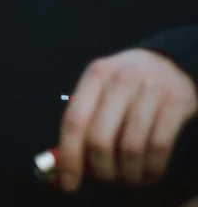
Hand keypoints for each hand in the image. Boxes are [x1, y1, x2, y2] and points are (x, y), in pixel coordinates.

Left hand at [58, 48, 197, 192]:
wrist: (169, 61)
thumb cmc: (127, 81)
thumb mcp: (102, 86)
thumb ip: (86, 117)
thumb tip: (71, 162)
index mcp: (95, 75)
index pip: (74, 120)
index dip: (69, 157)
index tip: (68, 183)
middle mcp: (120, 80)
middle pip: (100, 138)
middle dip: (101, 170)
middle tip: (105, 179)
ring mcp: (149, 90)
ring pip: (130, 148)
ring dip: (128, 174)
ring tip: (128, 178)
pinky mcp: (176, 102)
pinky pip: (159, 147)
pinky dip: (152, 169)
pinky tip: (148, 173)